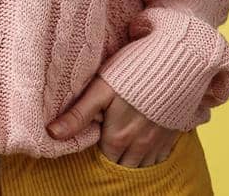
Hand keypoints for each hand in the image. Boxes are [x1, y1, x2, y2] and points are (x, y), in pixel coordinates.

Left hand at [45, 75, 183, 167]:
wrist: (177, 62)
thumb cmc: (134, 71)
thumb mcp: (101, 89)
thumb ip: (78, 115)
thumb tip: (51, 133)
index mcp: (117, 139)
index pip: (103, 161)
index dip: (98, 152)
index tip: (97, 140)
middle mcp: (138, 147)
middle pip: (122, 166)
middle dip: (115, 158)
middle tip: (109, 142)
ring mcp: (158, 143)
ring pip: (142, 165)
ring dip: (133, 159)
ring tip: (125, 145)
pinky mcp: (173, 135)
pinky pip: (160, 158)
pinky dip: (151, 155)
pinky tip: (145, 141)